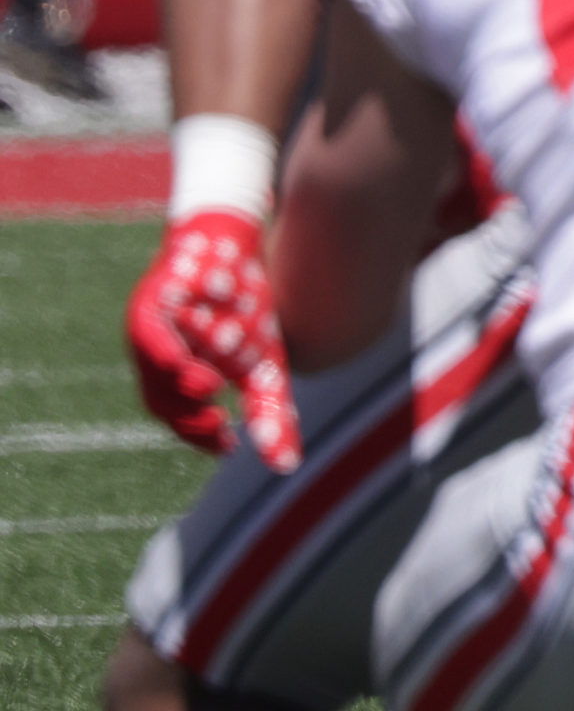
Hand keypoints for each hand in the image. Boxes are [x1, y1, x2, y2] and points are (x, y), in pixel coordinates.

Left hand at [125, 212, 301, 470]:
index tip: (228, 444)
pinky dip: (163, 350)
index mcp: (177, 377)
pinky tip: (186, 362)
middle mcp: (157, 356)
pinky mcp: (153, 299)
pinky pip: (149, 332)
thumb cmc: (248, 310)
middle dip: (186, 418)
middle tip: (218, 424)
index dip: (200, 435)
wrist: (240, 244)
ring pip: (152, 368)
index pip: (180, 418)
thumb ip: (270, 413)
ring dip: (177, 383)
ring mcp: (152, 328)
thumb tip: (288, 466)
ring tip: (208, 389)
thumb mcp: (266, 364)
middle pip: (160, 399)